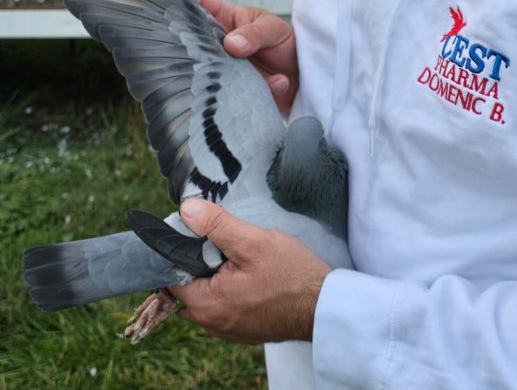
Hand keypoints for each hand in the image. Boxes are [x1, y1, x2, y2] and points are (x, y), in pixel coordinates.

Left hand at [169, 198, 330, 343]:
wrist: (322, 306)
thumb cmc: (291, 274)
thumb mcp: (253, 241)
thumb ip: (217, 226)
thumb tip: (187, 209)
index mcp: (206, 304)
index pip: (172, 275)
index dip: (181, 250)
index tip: (197, 232)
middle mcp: (211, 323)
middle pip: (189, 286)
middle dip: (200, 263)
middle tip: (224, 243)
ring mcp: (227, 329)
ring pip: (207, 295)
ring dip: (216, 276)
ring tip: (239, 256)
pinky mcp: (243, 329)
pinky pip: (224, 305)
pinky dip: (230, 288)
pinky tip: (250, 274)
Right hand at [190, 0, 297, 113]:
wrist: (305, 77)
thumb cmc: (287, 44)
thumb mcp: (274, 30)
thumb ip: (254, 34)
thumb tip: (232, 44)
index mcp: (228, 20)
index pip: (201, 4)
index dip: (184, 0)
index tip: (170, 3)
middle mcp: (221, 44)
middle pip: (196, 43)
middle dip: (196, 49)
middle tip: (210, 53)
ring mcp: (226, 68)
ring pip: (210, 72)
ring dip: (231, 75)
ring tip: (252, 73)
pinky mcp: (235, 91)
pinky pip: (234, 93)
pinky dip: (259, 88)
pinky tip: (277, 82)